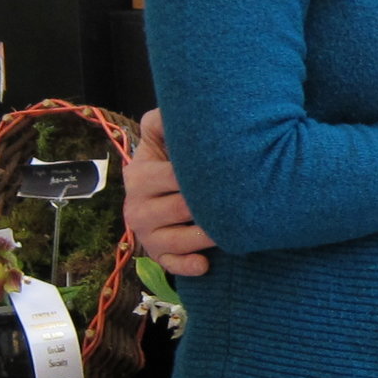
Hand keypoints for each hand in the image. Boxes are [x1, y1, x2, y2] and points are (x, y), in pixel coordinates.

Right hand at [122, 108, 216, 277]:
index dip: (202, 174)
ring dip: (205, 236)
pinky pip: (170, 264)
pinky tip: (205, 264)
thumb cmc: (170, 155)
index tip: (229, 170)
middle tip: (240, 199)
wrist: (162, 185)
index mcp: (138, 175)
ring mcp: (146, 233)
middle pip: (178, 209)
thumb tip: (179, 111)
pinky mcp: (157, 254)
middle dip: (208, 205)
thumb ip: (164, 119)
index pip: (171, 176)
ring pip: (177, 239)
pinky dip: (187, 265)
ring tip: (231, 228)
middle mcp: (136, 207)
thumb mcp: (161, 130)